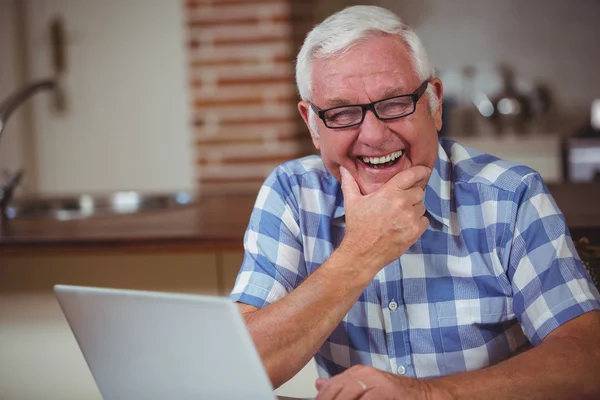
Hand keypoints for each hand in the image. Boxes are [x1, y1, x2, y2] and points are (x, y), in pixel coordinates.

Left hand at [315, 365, 442, 399]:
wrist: (423, 394)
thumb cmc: (394, 395)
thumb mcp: (366, 388)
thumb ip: (343, 386)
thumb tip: (318, 384)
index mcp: (357, 372)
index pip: (332, 385)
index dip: (322, 398)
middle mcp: (365, 373)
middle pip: (338, 389)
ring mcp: (376, 380)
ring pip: (349, 393)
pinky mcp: (387, 390)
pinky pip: (367, 399)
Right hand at [338, 165, 429, 271]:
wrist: (362, 253)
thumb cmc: (357, 226)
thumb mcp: (351, 202)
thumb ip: (349, 182)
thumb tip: (343, 168)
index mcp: (389, 193)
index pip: (411, 175)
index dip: (420, 171)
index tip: (424, 170)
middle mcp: (402, 203)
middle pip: (419, 191)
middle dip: (411, 194)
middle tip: (400, 202)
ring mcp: (410, 218)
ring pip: (422, 206)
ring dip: (414, 209)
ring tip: (400, 215)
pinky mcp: (415, 232)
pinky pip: (424, 221)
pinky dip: (418, 222)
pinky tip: (405, 225)